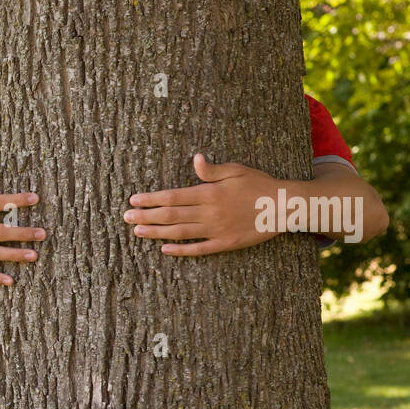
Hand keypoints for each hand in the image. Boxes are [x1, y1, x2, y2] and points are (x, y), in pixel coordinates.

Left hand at [125, 153, 281, 256]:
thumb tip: (194, 158)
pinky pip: (198, 249)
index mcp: (209, 193)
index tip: (134, 199)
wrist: (283, 207)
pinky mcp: (225, 244)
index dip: (151, 199)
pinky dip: (180, 250)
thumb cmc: (259, 184)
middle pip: (170, 216)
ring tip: (137, 231)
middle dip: (146, 216)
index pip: (172, 197)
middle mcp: (209, 213)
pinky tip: (164, 249)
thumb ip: (212, 169)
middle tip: (126, 217)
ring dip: (156, 232)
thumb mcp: (236, 170)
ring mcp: (216, 230)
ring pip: (179, 233)